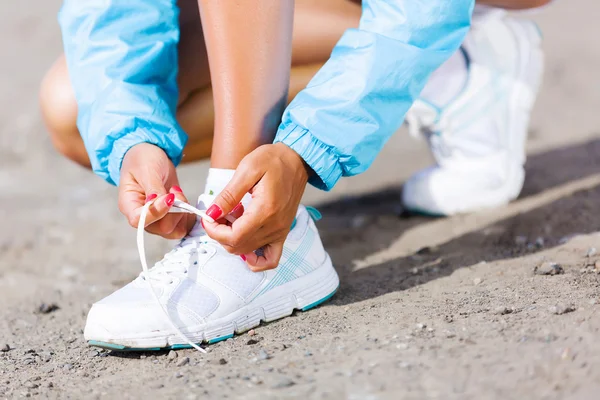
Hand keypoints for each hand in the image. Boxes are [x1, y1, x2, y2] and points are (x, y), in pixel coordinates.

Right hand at [118, 143, 195, 238]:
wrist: (151, 155)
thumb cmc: (143, 159)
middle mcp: (142, 216)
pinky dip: (188, 215)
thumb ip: (154, 189)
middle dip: (174, 211)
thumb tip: (159, 203)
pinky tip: (183, 199)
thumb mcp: (147, 170)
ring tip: (176, 192)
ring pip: (174, 229)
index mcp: (129, 205)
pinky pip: (182, 226)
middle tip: (174, 191)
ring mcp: (157, 219)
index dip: (156, 213)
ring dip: (182, 212)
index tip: (169, 197)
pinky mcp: (170, 217)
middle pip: (160, 228)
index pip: (138, 221)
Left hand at [202, 143, 309, 270]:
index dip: (214, 232)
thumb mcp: (247, 170)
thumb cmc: (273, 160)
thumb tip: (212, 214)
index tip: (208, 218)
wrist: (298, 160)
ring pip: (249, 252)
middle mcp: (275, 226)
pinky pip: (270, 259)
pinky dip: (255, 259)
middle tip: (218, 214)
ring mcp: (281, 232)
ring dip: (233, 240)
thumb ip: (228, 196)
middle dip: (220, 235)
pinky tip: (245, 241)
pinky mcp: (283, 232)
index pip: (234, 237)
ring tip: (233, 218)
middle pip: (239, 247)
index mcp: (265, 210)